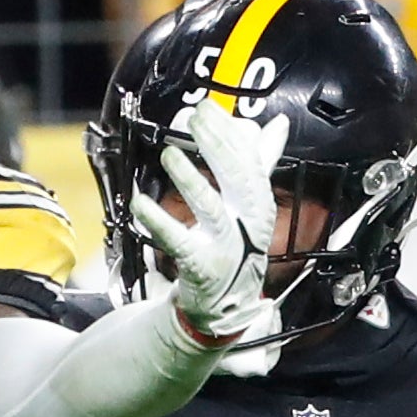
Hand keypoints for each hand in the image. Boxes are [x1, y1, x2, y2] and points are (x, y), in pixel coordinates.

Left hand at [128, 100, 284, 347]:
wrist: (225, 306)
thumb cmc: (234, 249)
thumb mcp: (249, 207)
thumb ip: (258, 164)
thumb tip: (276, 125)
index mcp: (260, 204)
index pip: (250, 162)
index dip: (230, 133)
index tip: (209, 109)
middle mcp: (249, 224)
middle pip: (238, 180)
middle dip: (217, 145)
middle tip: (195, 118)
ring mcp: (228, 248)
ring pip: (212, 210)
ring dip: (191, 180)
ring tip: (169, 155)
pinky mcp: (203, 269)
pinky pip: (180, 243)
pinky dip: (160, 222)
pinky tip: (141, 203)